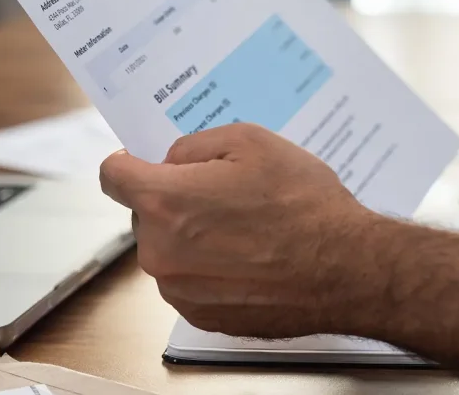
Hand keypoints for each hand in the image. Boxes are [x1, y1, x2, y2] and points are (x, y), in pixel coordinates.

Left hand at [99, 123, 384, 338]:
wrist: (346, 269)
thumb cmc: (305, 206)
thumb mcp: (252, 142)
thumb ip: (195, 145)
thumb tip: (172, 160)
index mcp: (165, 202)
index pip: (112, 176)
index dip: (129, 162)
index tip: (143, 161)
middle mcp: (160, 251)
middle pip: (146, 214)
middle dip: (176, 200)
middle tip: (225, 193)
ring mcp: (179, 290)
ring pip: (169, 249)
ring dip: (193, 237)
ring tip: (246, 229)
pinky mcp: (201, 316)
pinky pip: (190, 281)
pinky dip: (211, 269)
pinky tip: (251, 258)